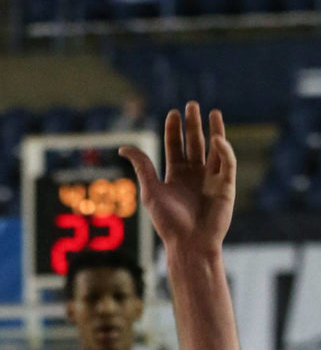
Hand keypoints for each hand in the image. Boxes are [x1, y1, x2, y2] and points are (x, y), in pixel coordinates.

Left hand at [119, 103, 235, 255]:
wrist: (189, 244)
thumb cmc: (168, 222)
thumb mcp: (151, 190)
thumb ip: (142, 166)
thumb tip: (123, 147)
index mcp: (175, 176)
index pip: (175, 147)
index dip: (174, 130)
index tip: (173, 112)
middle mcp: (194, 175)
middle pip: (194, 144)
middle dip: (193, 125)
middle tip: (192, 105)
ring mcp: (211, 180)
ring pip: (214, 150)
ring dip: (214, 130)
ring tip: (212, 112)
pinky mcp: (226, 187)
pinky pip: (226, 163)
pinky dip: (223, 150)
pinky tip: (217, 138)